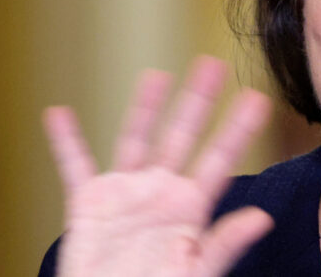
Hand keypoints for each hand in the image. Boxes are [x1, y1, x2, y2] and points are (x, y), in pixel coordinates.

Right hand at [43, 56, 273, 276]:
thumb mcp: (195, 272)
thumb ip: (224, 244)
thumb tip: (262, 219)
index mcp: (190, 208)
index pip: (219, 160)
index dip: (237, 129)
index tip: (257, 99)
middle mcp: (160, 192)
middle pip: (181, 137)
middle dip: (197, 101)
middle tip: (214, 64)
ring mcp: (125, 195)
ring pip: (135, 139)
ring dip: (145, 108)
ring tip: (156, 75)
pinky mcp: (89, 204)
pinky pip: (75, 166)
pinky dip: (65, 141)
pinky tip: (58, 114)